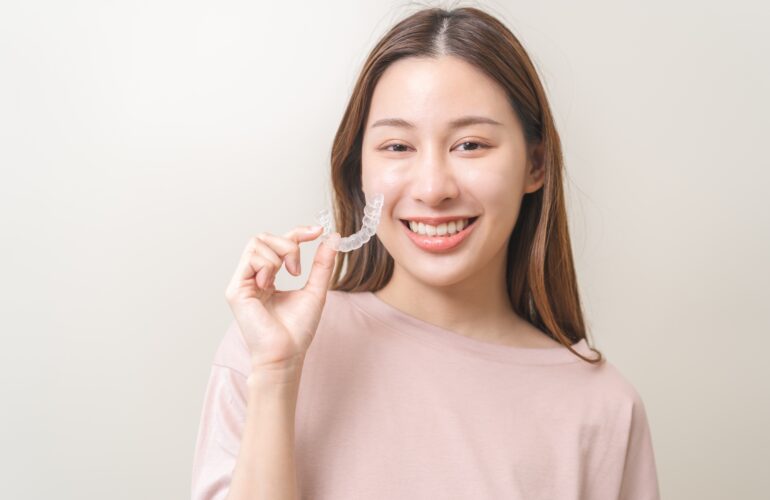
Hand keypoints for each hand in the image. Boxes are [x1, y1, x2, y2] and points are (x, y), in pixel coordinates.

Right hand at [224, 225, 340, 373]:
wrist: (287, 353)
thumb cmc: (297, 330)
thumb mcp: (316, 290)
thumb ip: (322, 263)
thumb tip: (333, 237)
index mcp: (268, 277)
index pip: (278, 243)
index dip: (298, 232)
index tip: (318, 231)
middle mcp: (253, 277)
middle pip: (264, 237)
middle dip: (288, 243)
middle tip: (298, 268)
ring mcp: (242, 282)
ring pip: (256, 243)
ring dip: (279, 254)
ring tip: (287, 276)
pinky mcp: (235, 289)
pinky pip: (251, 258)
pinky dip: (267, 265)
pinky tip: (270, 283)